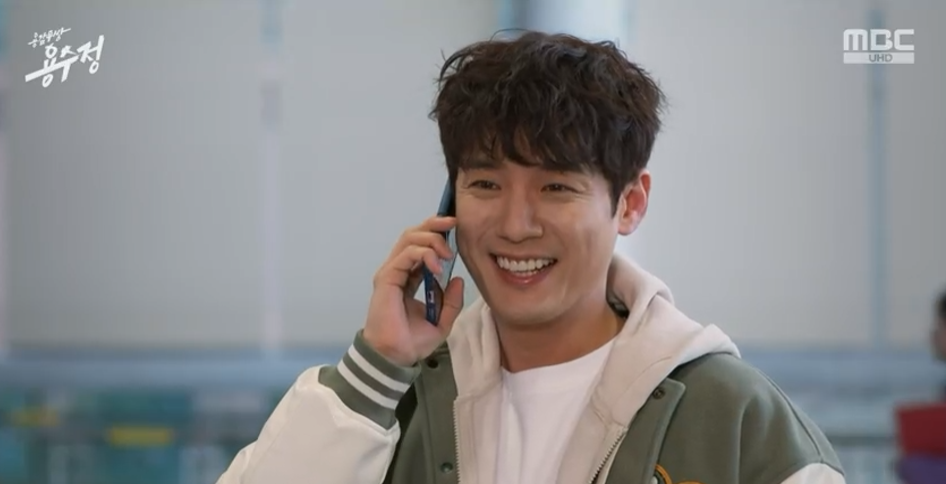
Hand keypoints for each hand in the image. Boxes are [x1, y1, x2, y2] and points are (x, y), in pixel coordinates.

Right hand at [362, 216, 464, 365]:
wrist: (395, 356)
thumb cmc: (413, 342)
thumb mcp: (442, 321)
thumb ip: (451, 302)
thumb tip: (458, 280)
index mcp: (409, 277)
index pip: (421, 244)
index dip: (437, 232)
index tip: (456, 229)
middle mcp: (398, 270)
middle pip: (413, 234)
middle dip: (434, 225)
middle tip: (453, 225)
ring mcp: (391, 272)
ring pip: (409, 238)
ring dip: (431, 238)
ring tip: (447, 253)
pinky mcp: (387, 278)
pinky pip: (406, 255)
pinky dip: (424, 254)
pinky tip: (437, 266)